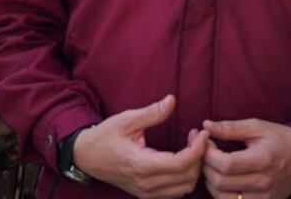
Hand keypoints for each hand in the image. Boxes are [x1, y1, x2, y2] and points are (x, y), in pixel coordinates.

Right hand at [72, 94, 209, 198]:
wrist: (86, 157)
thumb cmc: (105, 136)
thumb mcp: (127, 119)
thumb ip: (152, 113)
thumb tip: (172, 100)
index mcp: (141, 164)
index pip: (180, 163)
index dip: (197, 149)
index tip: (203, 133)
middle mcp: (146, 183)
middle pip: (187, 177)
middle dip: (199, 157)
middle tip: (196, 136)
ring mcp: (146, 192)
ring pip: (184, 188)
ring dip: (194, 168)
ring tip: (190, 146)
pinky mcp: (147, 194)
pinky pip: (175, 192)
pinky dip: (185, 177)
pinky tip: (182, 158)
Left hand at [200, 118, 290, 198]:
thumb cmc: (279, 140)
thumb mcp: (258, 127)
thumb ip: (231, 127)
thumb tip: (206, 126)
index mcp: (263, 160)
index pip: (225, 164)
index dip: (208, 154)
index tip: (206, 142)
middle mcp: (263, 182)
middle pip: (220, 182)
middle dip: (205, 166)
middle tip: (205, 153)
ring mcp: (263, 198)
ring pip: (222, 198)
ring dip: (209, 182)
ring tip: (211, 166)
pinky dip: (220, 195)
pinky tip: (220, 181)